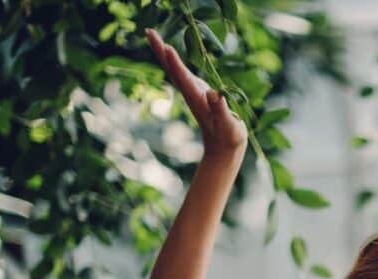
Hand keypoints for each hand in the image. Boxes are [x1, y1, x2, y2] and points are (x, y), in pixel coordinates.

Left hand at [145, 28, 246, 160]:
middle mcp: (191, 93)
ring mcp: (193, 92)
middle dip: (160, 50)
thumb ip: (220, 109)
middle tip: (148, 31)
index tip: (167, 47)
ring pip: (174, 69)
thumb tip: (213, 93)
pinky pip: (181, 71)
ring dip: (163, 51)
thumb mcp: (228, 125)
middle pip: (172, 69)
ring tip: (152, 35)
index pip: (184, 79)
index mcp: (197, 99)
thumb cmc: (229, 137)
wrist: (222, 149)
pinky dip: (173, 60)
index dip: (176, 64)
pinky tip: (169, 52)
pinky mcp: (197, 92)